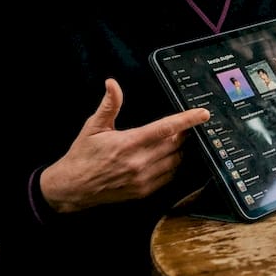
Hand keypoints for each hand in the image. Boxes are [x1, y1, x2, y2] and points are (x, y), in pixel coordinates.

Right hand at [39, 79, 208, 213]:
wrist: (72, 188)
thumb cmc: (83, 155)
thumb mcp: (93, 127)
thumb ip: (109, 105)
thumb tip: (113, 84)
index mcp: (129, 143)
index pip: (165, 128)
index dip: (187, 120)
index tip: (203, 114)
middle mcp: (139, 162)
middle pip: (175, 144)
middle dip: (182, 134)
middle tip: (181, 127)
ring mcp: (143, 179)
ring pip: (176, 161)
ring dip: (179, 150)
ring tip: (174, 141)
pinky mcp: (144, 191)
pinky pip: (169, 176)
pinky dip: (173, 165)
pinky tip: (167, 158)